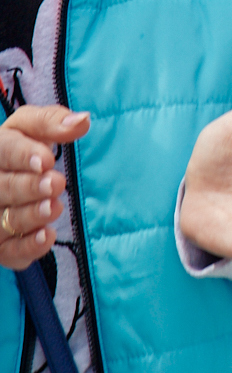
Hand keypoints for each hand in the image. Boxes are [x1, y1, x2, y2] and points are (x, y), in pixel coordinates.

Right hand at [0, 106, 87, 270]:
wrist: (17, 174)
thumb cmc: (27, 146)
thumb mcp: (35, 127)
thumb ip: (53, 122)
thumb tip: (83, 121)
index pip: (3, 151)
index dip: (22, 156)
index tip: (45, 160)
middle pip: (2, 188)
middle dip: (28, 187)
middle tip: (55, 183)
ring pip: (5, 220)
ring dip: (30, 215)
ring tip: (55, 207)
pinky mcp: (1, 244)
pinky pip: (9, 251)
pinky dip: (27, 247)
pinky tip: (47, 237)